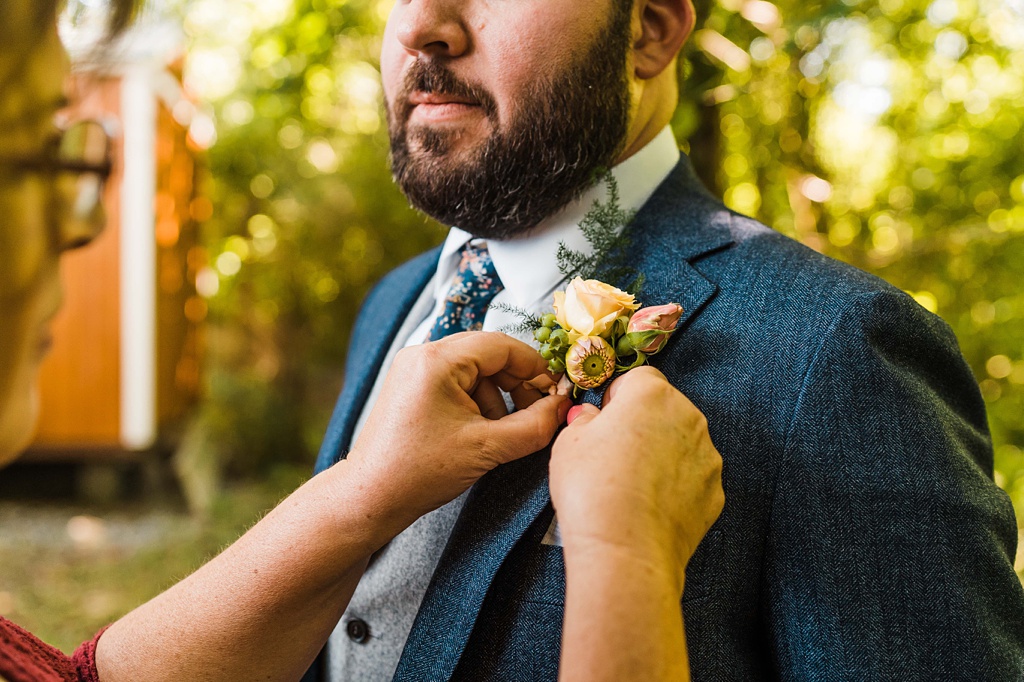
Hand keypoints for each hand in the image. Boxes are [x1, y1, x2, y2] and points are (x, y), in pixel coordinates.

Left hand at [346, 331, 569, 531]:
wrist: (369, 498)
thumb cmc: (419, 472)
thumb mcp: (487, 449)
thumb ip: (534, 425)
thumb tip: (563, 407)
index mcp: (437, 359)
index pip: (502, 345)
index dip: (535, 367)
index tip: (555, 391)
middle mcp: (422, 354)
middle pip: (488, 354)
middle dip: (516, 384)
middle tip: (537, 412)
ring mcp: (413, 370)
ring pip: (474, 370)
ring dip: (496, 397)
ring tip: (500, 433)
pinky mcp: (410, 387)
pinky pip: (456, 382)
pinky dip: (476, 403)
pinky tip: (479, 433)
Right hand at [549, 367, 723, 588]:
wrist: (626, 551)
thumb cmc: (593, 490)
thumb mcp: (568, 443)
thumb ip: (585, 420)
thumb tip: (592, 418)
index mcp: (652, 394)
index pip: (639, 377)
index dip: (619, 396)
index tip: (605, 418)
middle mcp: (688, 417)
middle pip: (664, 408)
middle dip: (642, 424)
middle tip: (613, 454)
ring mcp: (707, 456)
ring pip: (681, 443)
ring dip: (661, 453)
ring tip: (631, 484)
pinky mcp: (715, 491)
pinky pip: (692, 478)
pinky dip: (675, 486)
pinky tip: (649, 504)